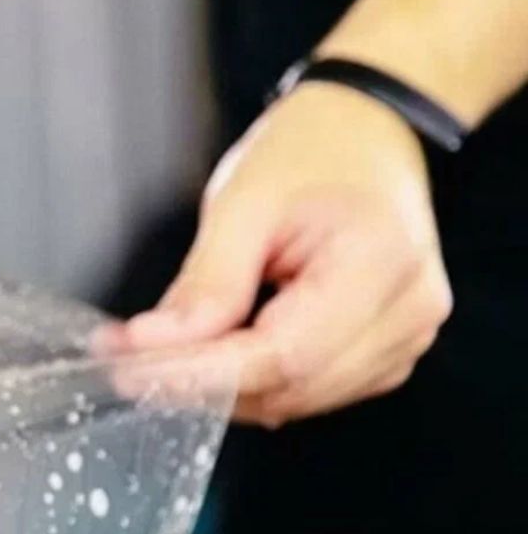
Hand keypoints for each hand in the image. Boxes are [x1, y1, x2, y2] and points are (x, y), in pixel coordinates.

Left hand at [103, 82, 452, 426]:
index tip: (132, 371)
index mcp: (381, 263)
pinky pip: (313, 390)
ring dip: (226, 390)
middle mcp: (408, 312)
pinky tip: (215, 354)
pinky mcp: (388, 351)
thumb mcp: (243, 202)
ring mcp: (407, 336)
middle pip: (292, 386)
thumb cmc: (309, 153)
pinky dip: (257, 383)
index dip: (204, 373)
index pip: (285, 354)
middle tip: (126, 363)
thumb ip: (206, 282)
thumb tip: (154, 345)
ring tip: (161, 355)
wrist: (367, 134)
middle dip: (203, 384)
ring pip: (299, 399)